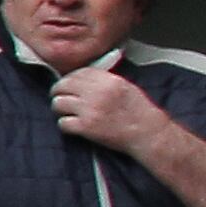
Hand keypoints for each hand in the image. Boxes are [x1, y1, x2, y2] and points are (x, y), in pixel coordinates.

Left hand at [51, 61, 171, 156]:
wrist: (147, 133)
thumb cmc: (138, 111)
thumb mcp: (124, 86)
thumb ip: (103, 80)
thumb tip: (81, 77)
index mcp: (108, 80)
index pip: (77, 73)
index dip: (69, 79)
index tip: (67, 85)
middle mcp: (97, 93)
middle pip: (63, 86)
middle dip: (58, 92)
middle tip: (60, 97)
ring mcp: (90, 110)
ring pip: (58, 103)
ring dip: (60, 108)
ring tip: (67, 112)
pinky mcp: (86, 127)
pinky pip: (63, 123)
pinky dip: (65, 125)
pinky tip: (73, 125)